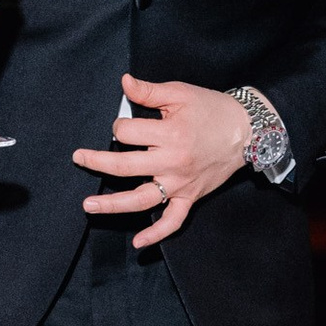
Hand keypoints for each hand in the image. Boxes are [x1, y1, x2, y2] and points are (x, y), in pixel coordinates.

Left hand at [73, 74, 253, 247]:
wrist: (247, 131)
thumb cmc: (212, 110)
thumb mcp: (180, 93)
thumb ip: (149, 91)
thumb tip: (124, 82)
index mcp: (170, 135)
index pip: (127, 133)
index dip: (120, 124)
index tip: (125, 122)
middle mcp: (172, 162)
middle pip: (125, 166)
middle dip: (97, 162)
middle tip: (78, 158)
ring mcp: (180, 184)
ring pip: (141, 199)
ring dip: (112, 204)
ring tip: (89, 205)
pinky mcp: (190, 197)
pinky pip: (173, 221)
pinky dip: (156, 234)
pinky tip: (138, 243)